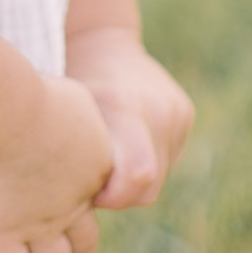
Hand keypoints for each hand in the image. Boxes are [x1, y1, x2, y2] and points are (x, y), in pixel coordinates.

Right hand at [0, 74, 113, 252]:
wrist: (3, 111)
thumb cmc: (31, 91)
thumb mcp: (71, 98)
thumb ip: (79, 119)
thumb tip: (71, 119)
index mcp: (96, 170)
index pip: (100, 201)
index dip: (80, 197)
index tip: (55, 181)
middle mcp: (74, 204)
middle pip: (84, 245)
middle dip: (69, 239)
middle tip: (42, 221)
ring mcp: (40, 223)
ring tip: (22, 240)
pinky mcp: (4, 232)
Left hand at [66, 26, 193, 210]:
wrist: (100, 42)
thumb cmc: (69, 86)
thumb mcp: (64, 116)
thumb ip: (75, 158)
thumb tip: (67, 210)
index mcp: (122, 104)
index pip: (138, 174)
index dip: (116, 198)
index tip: (93, 195)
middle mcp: (158, 107)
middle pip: (148, 185)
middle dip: (121, 193)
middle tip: (95, 179)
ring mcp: (177, 110)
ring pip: (160, 176)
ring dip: (133, 179)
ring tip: (109, 155)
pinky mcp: (186, 112)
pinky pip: (168, 158)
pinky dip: (147, 160)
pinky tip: (126, 142)